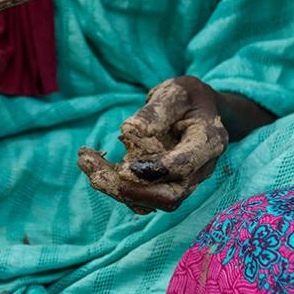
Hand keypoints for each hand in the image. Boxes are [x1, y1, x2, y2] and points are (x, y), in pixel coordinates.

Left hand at [78, 76, 227, 213]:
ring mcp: (183, 182)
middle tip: (94, 172)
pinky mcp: (164, 186)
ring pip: (151, 200)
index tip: (125, 165)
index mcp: (208, 142)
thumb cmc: (186, 99)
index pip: (184, 166)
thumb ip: (156, 111)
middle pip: (170, 196)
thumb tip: (130, 133)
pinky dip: (114, 185)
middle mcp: (199, 170)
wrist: (196, 111)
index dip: (154, 170)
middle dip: (129, 189)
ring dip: (114, 187)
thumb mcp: (175, 92)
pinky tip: (92, 164)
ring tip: (85, 161)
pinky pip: (140, 196)